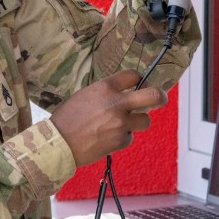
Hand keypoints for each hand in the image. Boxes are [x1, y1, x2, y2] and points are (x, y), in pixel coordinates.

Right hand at [50, 69, 167, 167]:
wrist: (58, 142)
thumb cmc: (67, 118)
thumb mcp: (85, 95)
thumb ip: (106, 93)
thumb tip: (124, 94)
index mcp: (105, 87)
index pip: (133, 75)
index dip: (139, 79)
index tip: (140, 83)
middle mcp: (116, 103)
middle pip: (152, 96)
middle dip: (160, 96)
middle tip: (160, 98)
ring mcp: (121, 123)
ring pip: (145, 120)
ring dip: (137, 122)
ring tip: (123, 125)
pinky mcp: (120, 140)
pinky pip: (129, 137)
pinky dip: (122, 138)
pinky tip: (107, 138)